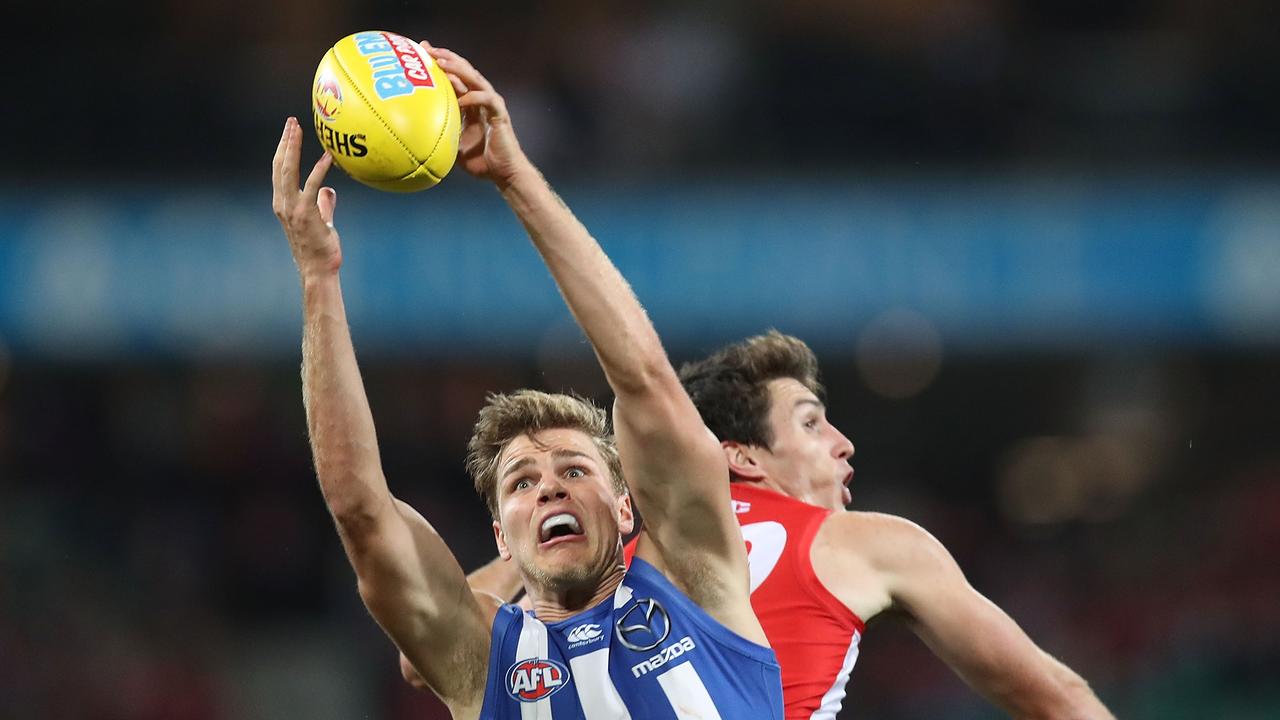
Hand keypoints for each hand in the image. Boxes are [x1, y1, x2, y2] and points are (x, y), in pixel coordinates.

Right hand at [271, 117, 341, 278]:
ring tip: (299, 128)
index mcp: (283, 204)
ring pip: (288, 171)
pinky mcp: (306, 214)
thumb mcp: (321, 221)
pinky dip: (318, 170)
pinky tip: (328, 157)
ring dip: (293, 147)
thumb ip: (323, 204)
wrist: (318, 270)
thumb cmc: (320, 249)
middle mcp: (282, 204)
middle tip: (292, 122)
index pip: (279, 170)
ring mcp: (292, 209)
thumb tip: (330, 190)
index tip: (289, 132)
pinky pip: (311, 186)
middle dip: (285, 141)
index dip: (283, 150)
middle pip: (279, 165)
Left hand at [421, 42, 532, 187]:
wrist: (503, 173)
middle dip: (445, 56)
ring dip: (458, 69)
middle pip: (463, 69)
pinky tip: (460, 99)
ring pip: (475, 78)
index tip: (419, 52)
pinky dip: (473, 97)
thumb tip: (413, 135)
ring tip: (441, 62)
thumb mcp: (452, 144)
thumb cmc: (479, 161)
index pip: (453, 75)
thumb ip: (439, 133)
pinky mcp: (500, 114)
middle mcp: (480, 98)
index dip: (438, 62)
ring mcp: (491, 104)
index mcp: (469, 102)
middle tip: (426, 48)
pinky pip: (487, 99)